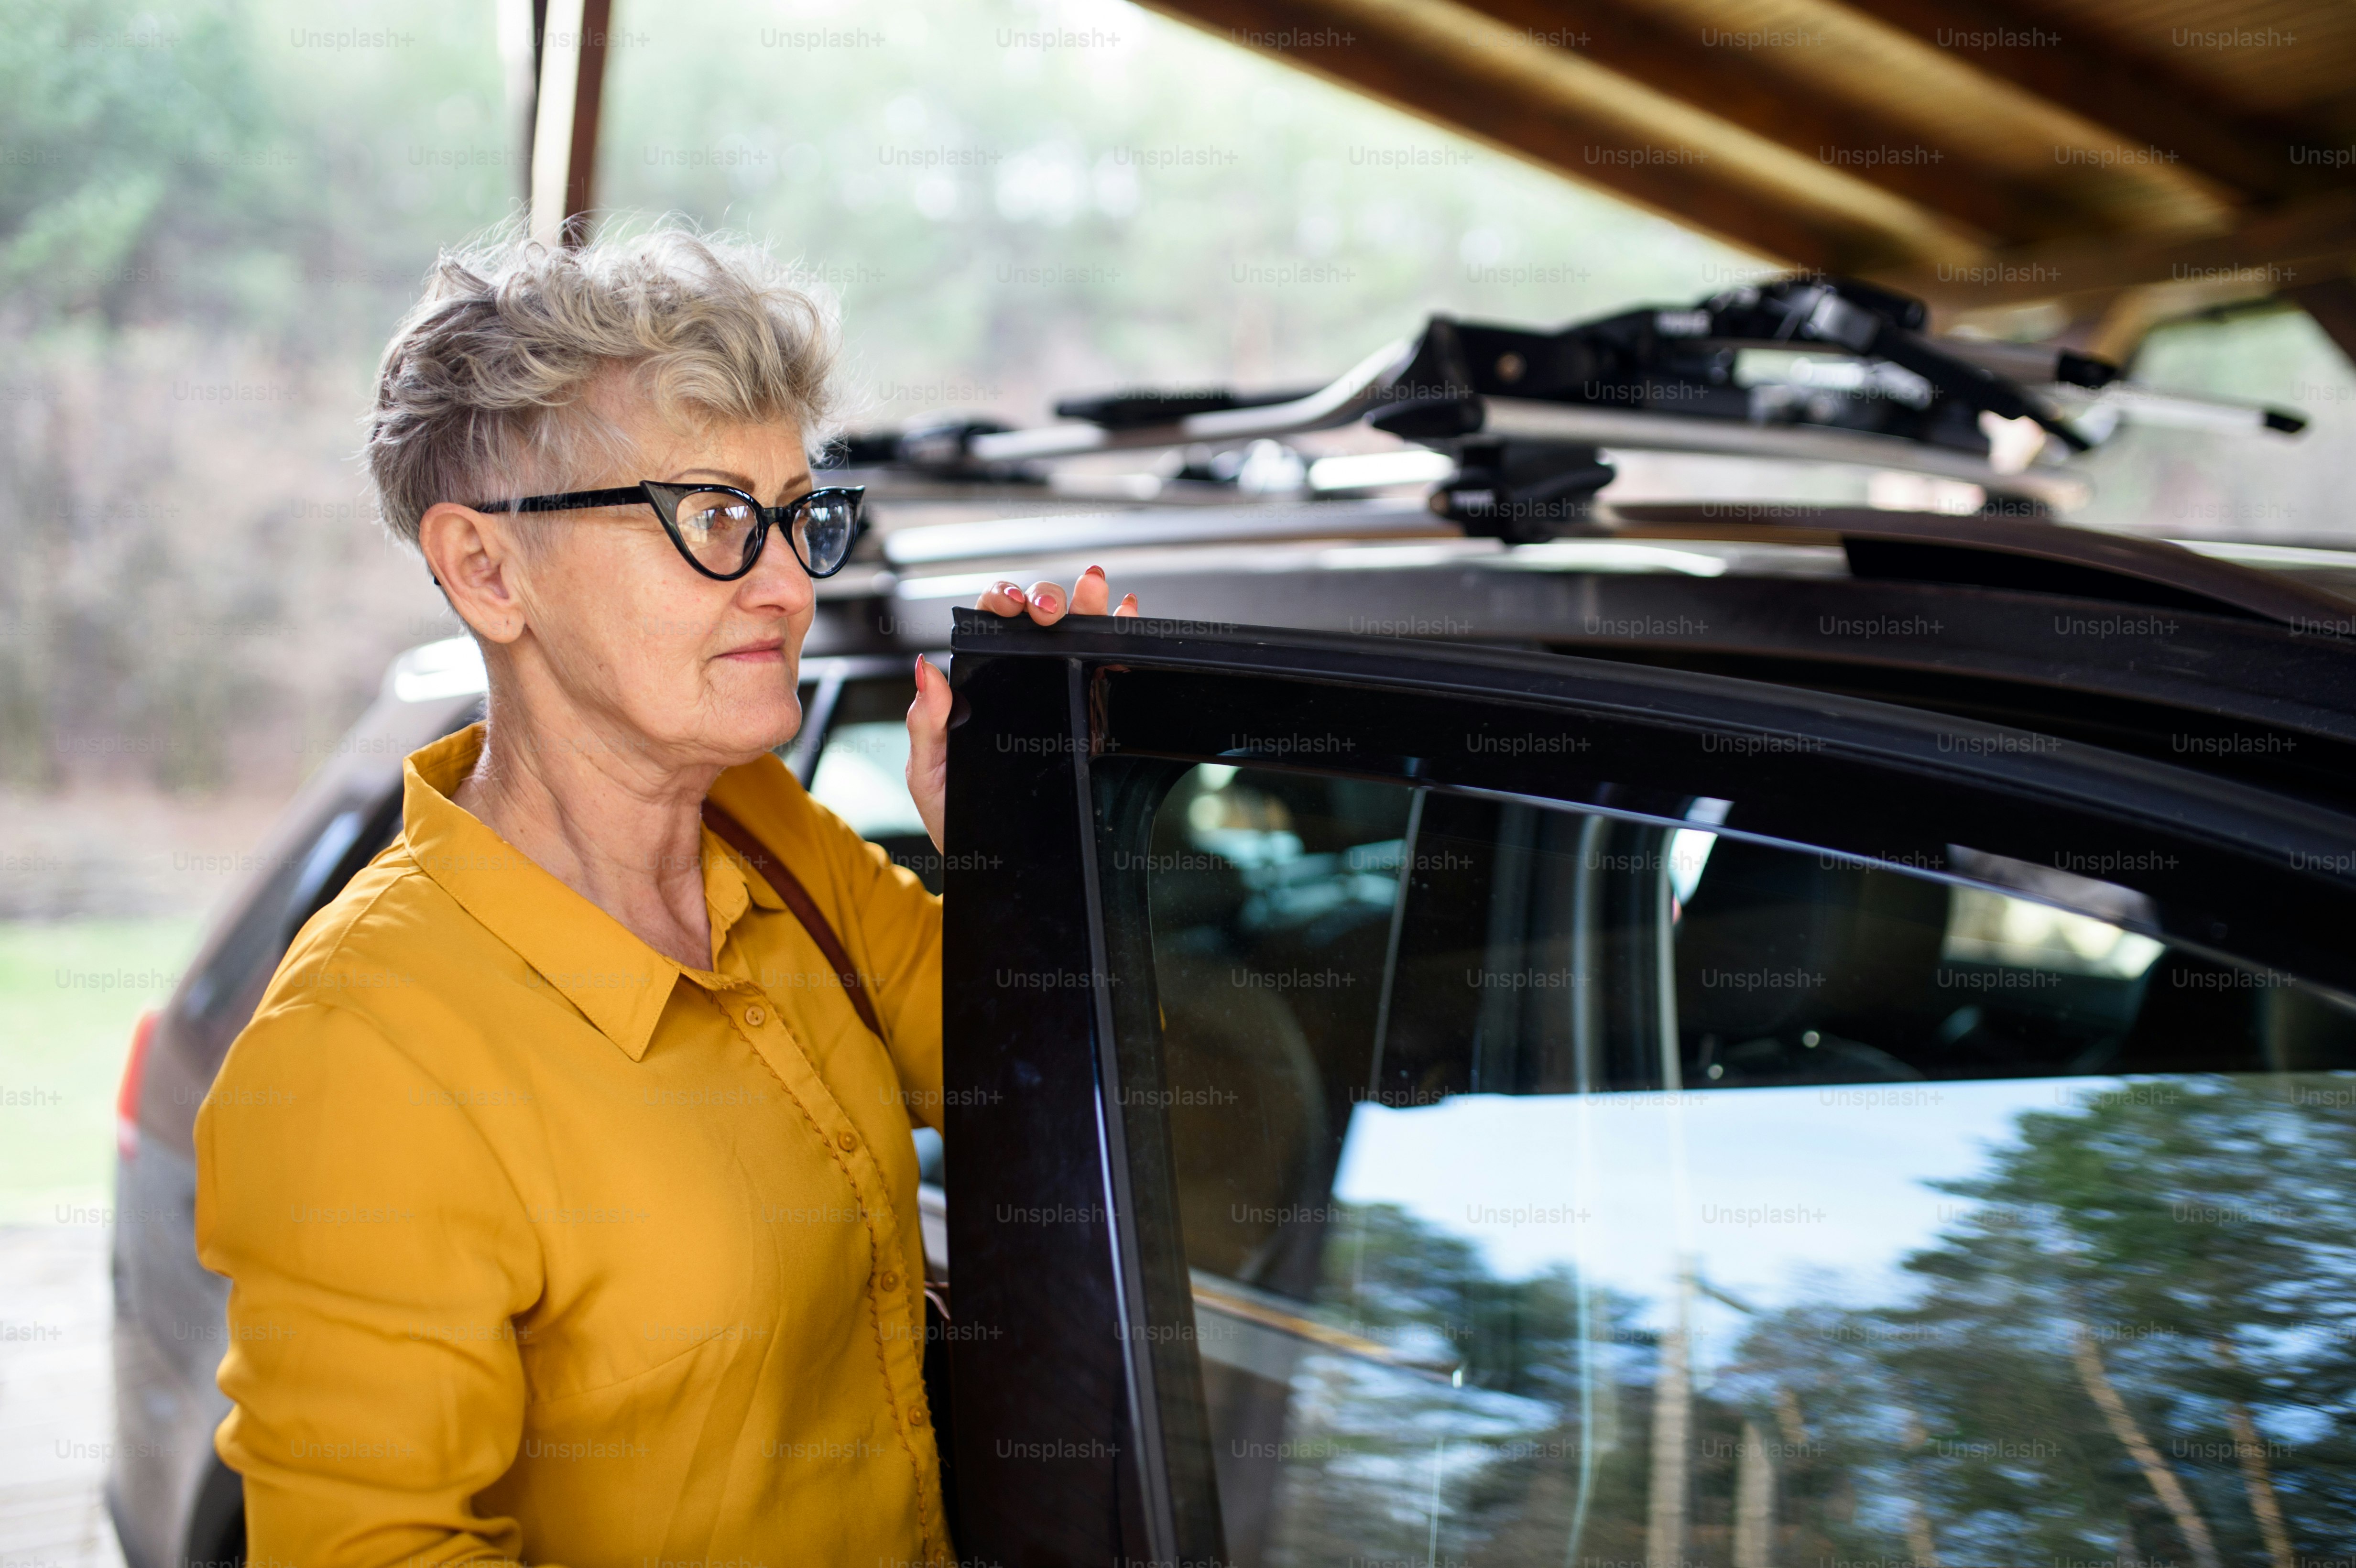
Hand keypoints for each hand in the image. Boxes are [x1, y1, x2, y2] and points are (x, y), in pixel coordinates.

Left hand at [904, 567, 1140, 851]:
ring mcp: (1056, 696)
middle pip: (1037, 621)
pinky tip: (1126, 616)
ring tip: (1094, 591)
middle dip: (1047, 598)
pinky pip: (1107, 669)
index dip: (1000, 602)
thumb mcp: (928, 771)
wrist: (997, 866)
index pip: (990, 627)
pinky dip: (1121, 634)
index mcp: (978, 686)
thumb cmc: (956, 815)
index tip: (1008, 605)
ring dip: (1087, 605)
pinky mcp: (1087, 717)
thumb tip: (926, 670)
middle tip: (1047, 612)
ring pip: (1075, 635)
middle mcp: (1019, 683)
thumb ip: (926, 722)